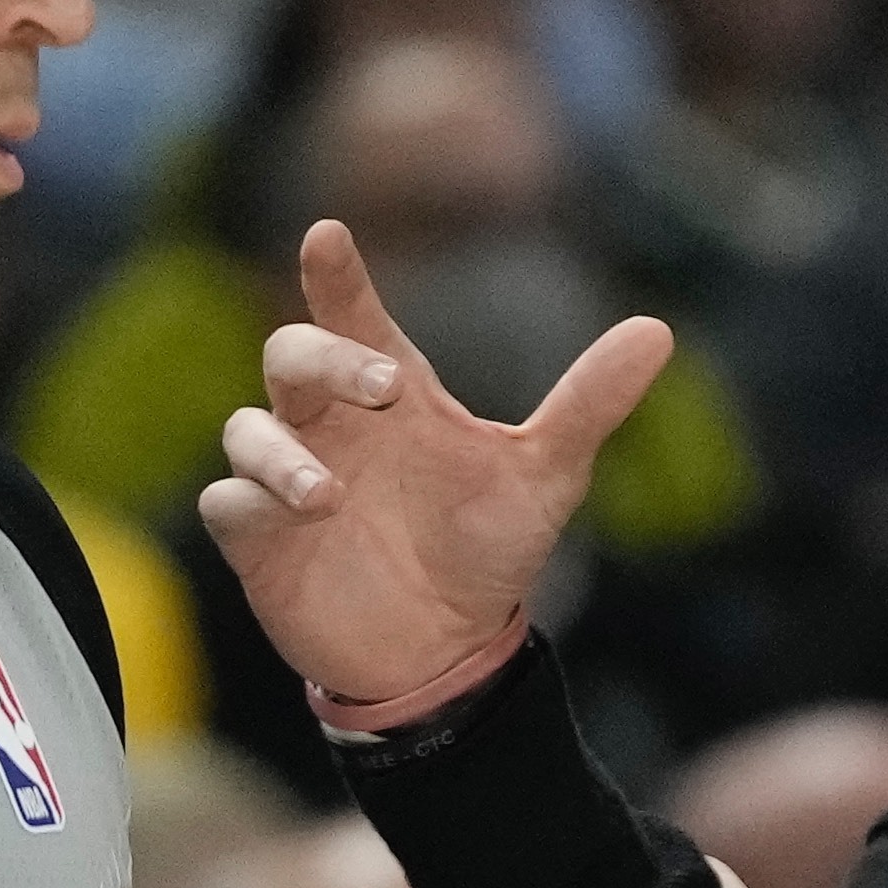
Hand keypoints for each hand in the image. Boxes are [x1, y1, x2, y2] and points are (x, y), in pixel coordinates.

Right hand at [197, 220, 674, 701]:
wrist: (448, 650)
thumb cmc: (486, 548)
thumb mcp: (546, 477)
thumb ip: (589, 404)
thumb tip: (658, 331)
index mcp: (393, 395)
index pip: (355, 318)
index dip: (336, 276)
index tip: (327, 237)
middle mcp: (332, 424)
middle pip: (294, 355)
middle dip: (326, 359)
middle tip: (383, 386)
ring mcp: (290, 478)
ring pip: (248, 429)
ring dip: (281, 452)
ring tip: (330, 495)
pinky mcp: (259, 538)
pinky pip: (229, 502)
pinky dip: (249, 501)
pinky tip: (289, 517)